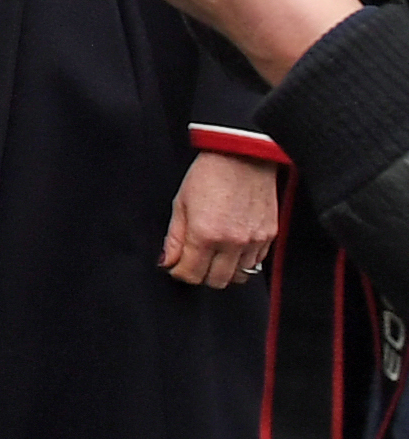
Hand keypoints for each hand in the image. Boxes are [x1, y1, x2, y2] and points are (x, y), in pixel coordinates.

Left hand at [160, 149, 283, 289]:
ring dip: (224, 270)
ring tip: (214, 254)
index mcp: (206, 234)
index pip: (191, 274)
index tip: (176, 266)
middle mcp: (232, 242)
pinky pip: (257, 262)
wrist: (242, 157)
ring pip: (239, 276)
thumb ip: (174, 238)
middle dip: (200, 275)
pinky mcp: (270, 235)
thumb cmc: (208, 175)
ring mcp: (254, 241)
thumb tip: (167, 262)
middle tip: (194, 261)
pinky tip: (233, 246)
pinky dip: (243, 261)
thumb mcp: (181, 204)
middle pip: (216, 281)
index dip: (179, 273)